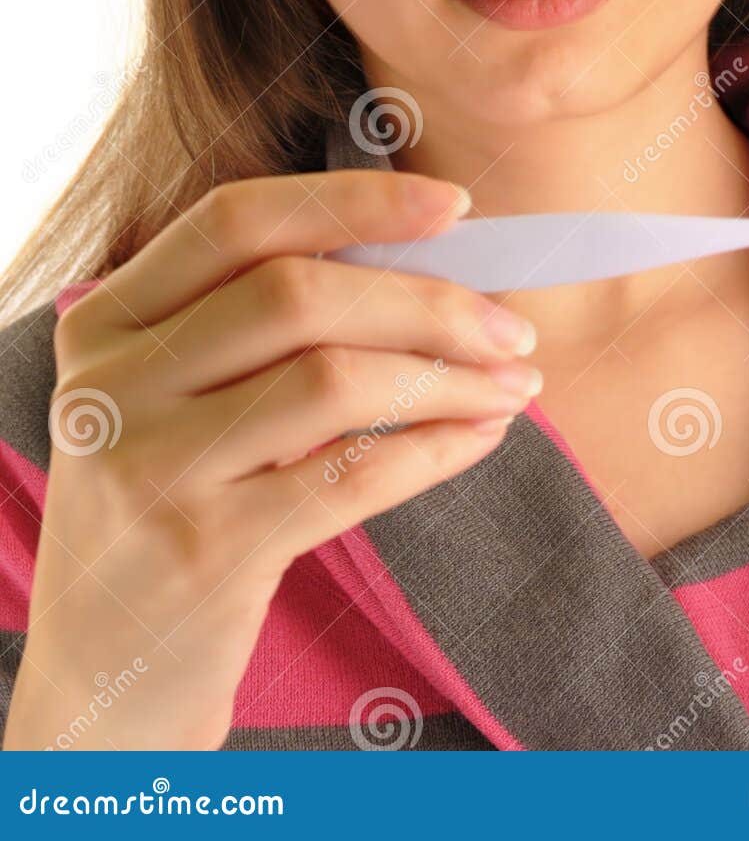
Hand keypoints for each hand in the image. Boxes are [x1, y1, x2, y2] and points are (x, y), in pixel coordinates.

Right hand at [1, 168, 538, 750]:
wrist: (105, 677)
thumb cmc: (172, 507)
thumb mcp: (175, 399)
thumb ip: (256, 325)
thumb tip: (426, 259)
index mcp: (106, 321)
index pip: (235, 221)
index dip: (353, 200)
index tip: (453, 205)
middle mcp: (112, 385)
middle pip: (296, 293)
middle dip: (427, 302)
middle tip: (511, 327)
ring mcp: (152, 469)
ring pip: (333, 379)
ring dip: (449, 376)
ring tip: (513, 384)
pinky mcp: (206, 552)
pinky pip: (353, 476)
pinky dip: (436, 447)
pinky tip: (480, 437)